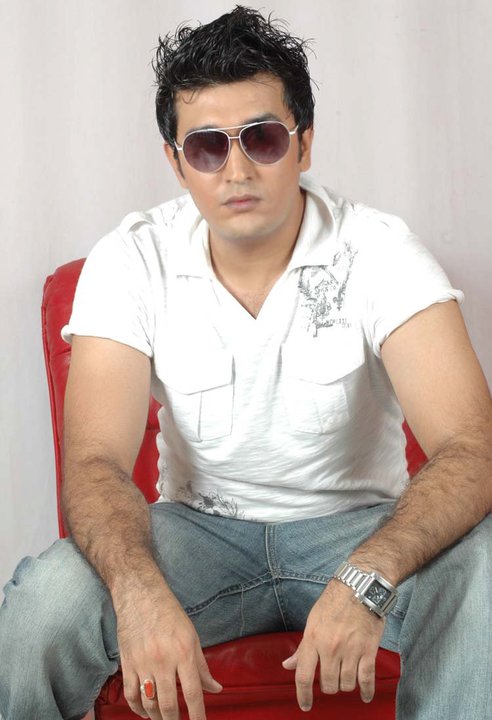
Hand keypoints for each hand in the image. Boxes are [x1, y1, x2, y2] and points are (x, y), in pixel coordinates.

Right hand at [114, 583, 221, 719]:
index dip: (198, 715)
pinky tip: (145, 712)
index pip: (193, 692)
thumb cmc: (169, 613)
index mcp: (183, 652)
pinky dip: (138, 708)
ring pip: (149, 703)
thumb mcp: (192, 636)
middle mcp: (163, 660)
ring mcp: (143, 662)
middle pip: (168, 704)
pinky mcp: (127, 663)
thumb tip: (215, 688)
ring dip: (157, 718)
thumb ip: (202, 666)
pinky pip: (131, 694)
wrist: (140, 595)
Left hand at [282, 579, 384, 710]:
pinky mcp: (368, 651)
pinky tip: (365, 695)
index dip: (303, 695)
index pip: (303, 675)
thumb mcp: (313, 621)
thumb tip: (288, 665)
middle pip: (327, 684)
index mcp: (313, 639)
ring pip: (346, 684)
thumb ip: (302, 647)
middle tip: (331, 678)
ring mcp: (350, 650)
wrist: (360, 587)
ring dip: (345, 685)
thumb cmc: (334, 601)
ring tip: (346, 676)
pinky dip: (366, 691)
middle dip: (328, 685)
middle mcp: (330, 647)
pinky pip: (367, 679)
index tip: (305, 705)